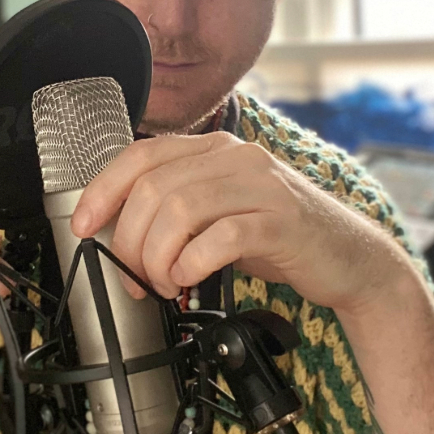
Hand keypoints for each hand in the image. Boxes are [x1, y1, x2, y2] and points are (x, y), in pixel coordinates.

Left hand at [70, 132, 409, 312]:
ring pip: (179, 210)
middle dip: (128, 241)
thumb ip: (178, 210)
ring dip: (156, 257)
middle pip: (153, 189)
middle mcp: (236, 158)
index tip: (82, 225)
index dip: (102, 190)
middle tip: (133, 277)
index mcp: (215, 150)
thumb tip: (118, 234)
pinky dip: (192, 263)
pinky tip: (191, 279)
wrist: (351, 260)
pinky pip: (220, 236)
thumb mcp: (222, 213)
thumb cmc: (280, 238)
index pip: (141, 155)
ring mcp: (261, 186)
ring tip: (163, 283)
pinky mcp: (282, 220)